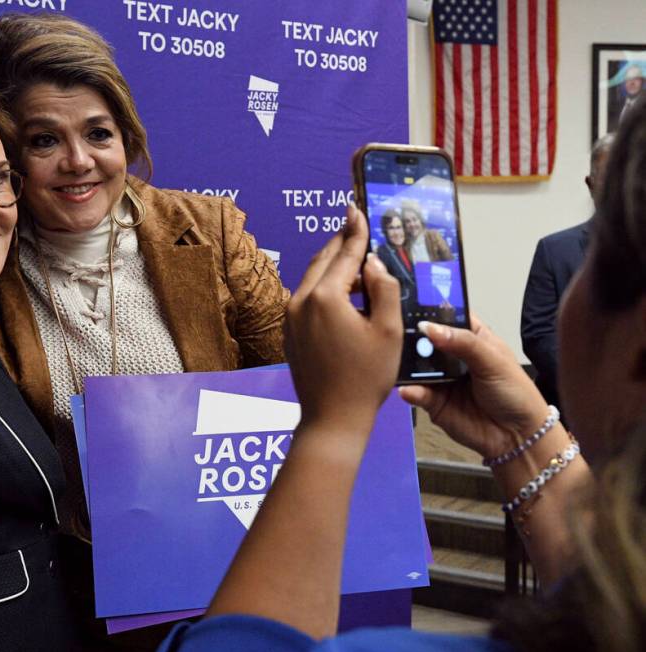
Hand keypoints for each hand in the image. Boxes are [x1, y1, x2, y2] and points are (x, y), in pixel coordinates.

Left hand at [284, 205, 402, 432]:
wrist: (332, 417)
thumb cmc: (365, 378)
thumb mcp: (388, 330)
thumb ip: (384, 288)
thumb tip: (373, 262)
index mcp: (325, 297)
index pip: (345, 254)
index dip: (356, 231)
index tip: (358, 209)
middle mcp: (300, 301)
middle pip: (323, 259)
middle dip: (341, 241)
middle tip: (355, 223)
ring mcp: (290, 316)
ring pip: (312, 277)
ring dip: (332, 263)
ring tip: (351, 252)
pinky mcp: (288, 330)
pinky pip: (306, 296)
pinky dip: (323, 284)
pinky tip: (339, 288)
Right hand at [399, 315, 549, 459]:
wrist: (517, 436)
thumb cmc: (513, 391)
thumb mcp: (493, 361)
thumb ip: (463, 343)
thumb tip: (428, 328)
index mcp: (469, 337)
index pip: (446, 315)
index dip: (430, 307)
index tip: (407, 298)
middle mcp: (450, 354)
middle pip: (425, 339)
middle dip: (411, 334)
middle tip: (392, 328)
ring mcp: (439, 378)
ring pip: (415, 365)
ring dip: (405, 362)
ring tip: (394, 357)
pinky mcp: (431, 401)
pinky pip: (416, 392)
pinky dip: (410, 390)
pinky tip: (407, 388)